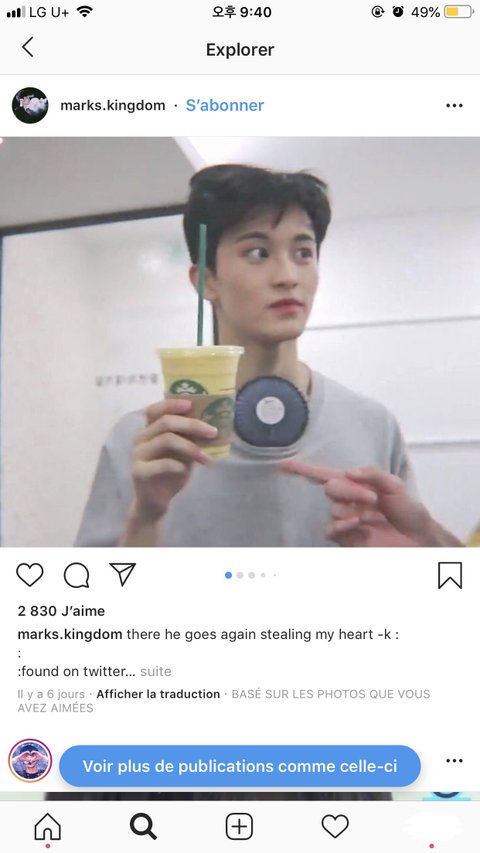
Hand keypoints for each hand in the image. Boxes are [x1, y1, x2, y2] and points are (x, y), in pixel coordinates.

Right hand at [130, 398, 217, 523]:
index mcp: (148, 431)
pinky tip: (187, 471)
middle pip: (165, 422)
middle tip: (212, 432)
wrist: (155, 502)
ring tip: (206, 458)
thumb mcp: (182, 453)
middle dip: (192, 425)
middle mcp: (140, 439)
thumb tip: (212, 424)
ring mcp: (137, 455)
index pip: (154, 410)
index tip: (191, 404)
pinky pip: (163, 463)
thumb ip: (189, 438)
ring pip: (166, 440)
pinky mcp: (139, 472)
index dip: (171, 404)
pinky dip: (179, 465)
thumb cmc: (170, 473)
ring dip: (191, 447)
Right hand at [279, 460, 439, 546]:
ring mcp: (346, 520)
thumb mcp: (395, 485)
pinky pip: (331, 530)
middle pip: (331, 488)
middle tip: (372, 499)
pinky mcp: (347, 539)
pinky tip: (356, 524)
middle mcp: (347, 502)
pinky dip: (341, 525)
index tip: (282, 464)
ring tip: (372, 516)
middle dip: (350, 491)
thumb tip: (348, 472)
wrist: (419, 540)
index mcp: (356, 485)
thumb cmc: (409, 511)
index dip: (302, 469)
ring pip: (333, 509)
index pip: (323, 474)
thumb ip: (371, 474)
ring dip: (352, 508)